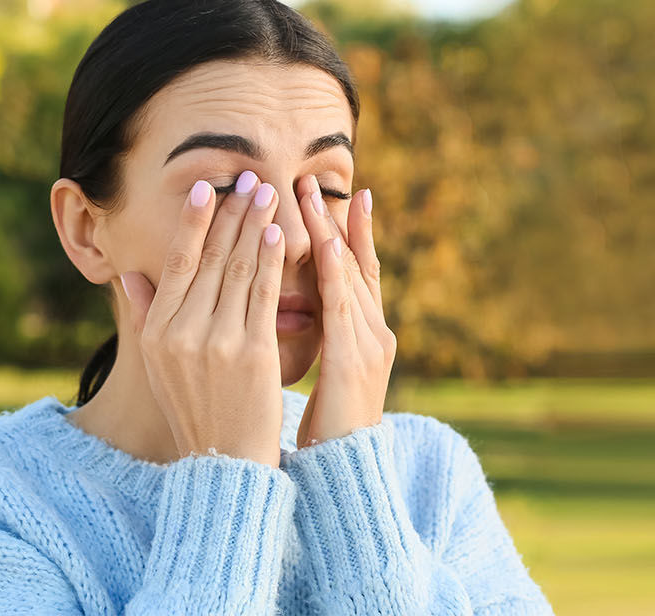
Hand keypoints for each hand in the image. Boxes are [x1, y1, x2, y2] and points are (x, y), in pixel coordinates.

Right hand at [120, 171, 288, 465]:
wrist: (225, 462)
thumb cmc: (194, 409)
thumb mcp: (157, 365)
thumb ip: (144, 316)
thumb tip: (128, 274)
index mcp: (158, 331)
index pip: (177, 263)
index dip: (194, 222)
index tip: (207, 188)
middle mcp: (183, 332)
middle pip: (211, 259)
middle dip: (232, 213)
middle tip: (249, 176)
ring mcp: (218, 342)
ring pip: (240, 270)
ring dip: (254, 225)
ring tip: (269, 193)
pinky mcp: (253, 353)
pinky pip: (264, 296)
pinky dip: (271, 261)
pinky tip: (278, 234)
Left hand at [294, 176, 395, 446]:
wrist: (345, 474)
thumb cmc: (326, 429)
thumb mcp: (320, 374)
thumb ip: (309, 339)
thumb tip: (281, 312)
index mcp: (362, 335)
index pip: (352, 273)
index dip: (342, 234)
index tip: (331, 196)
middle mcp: (373, 332)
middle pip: (355, 264)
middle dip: (335, 220)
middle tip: (315, 180)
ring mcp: (369, 344)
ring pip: (349, 276)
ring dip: (330, 232)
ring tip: (312, 197)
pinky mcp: (355, 361)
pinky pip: (342, 307)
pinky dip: (334, 272)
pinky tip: (323, 245)